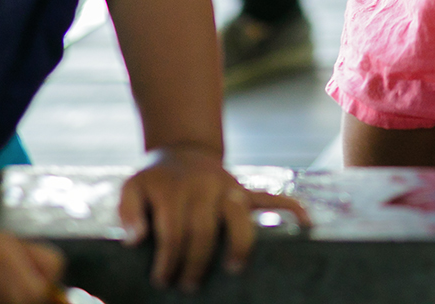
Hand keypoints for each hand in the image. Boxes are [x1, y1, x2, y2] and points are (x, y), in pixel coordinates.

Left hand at [120, 147, 310, 287]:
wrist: (181, 150)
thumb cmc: (154, 180)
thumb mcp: (131, 188)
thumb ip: (128, 213)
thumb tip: (136, 241)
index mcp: (174, 189)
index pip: (173, 231)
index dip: (168, 260)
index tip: (162, 280)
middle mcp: (204, 187)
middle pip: (204, 231)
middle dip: (195, 263)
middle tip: (188, 285)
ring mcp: (229, 187)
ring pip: (240, 217)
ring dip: (238, 245)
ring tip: (233, 269)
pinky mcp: (245, 190)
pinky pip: (272, 198)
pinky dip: (291, 209)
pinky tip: (306, 223)